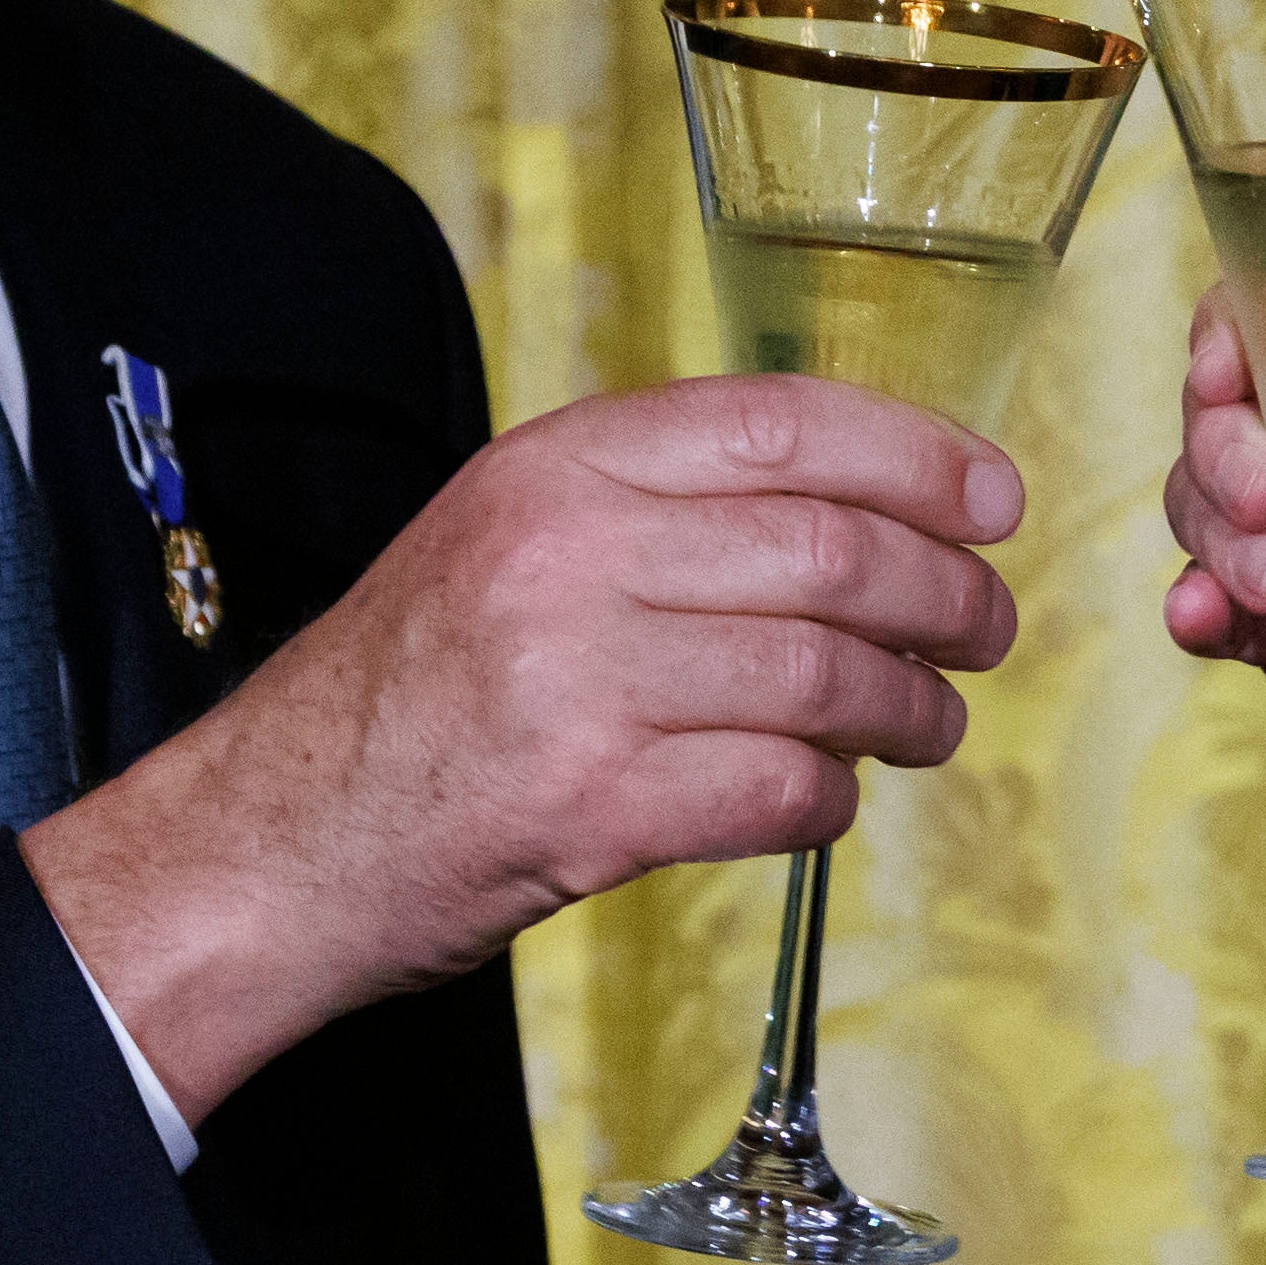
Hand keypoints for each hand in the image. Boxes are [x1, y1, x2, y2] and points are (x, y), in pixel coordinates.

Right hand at [23, 373, 1019, 1113]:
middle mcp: (566, 555)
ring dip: (909, 707)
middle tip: (985, 628)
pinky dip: (830, 798)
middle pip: (831, 550)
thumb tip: (859, 507)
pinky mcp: (587, 806)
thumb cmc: (414, 692)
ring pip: (824, 673)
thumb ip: (659, 505)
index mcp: (557, 466)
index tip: (993, 500)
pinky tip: (827, 798)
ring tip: (928, 724)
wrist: (273, 840)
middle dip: (944, 592)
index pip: (784, 424)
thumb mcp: (508, 538)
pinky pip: (777, 788)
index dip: (918, 457)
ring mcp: (575, 681)